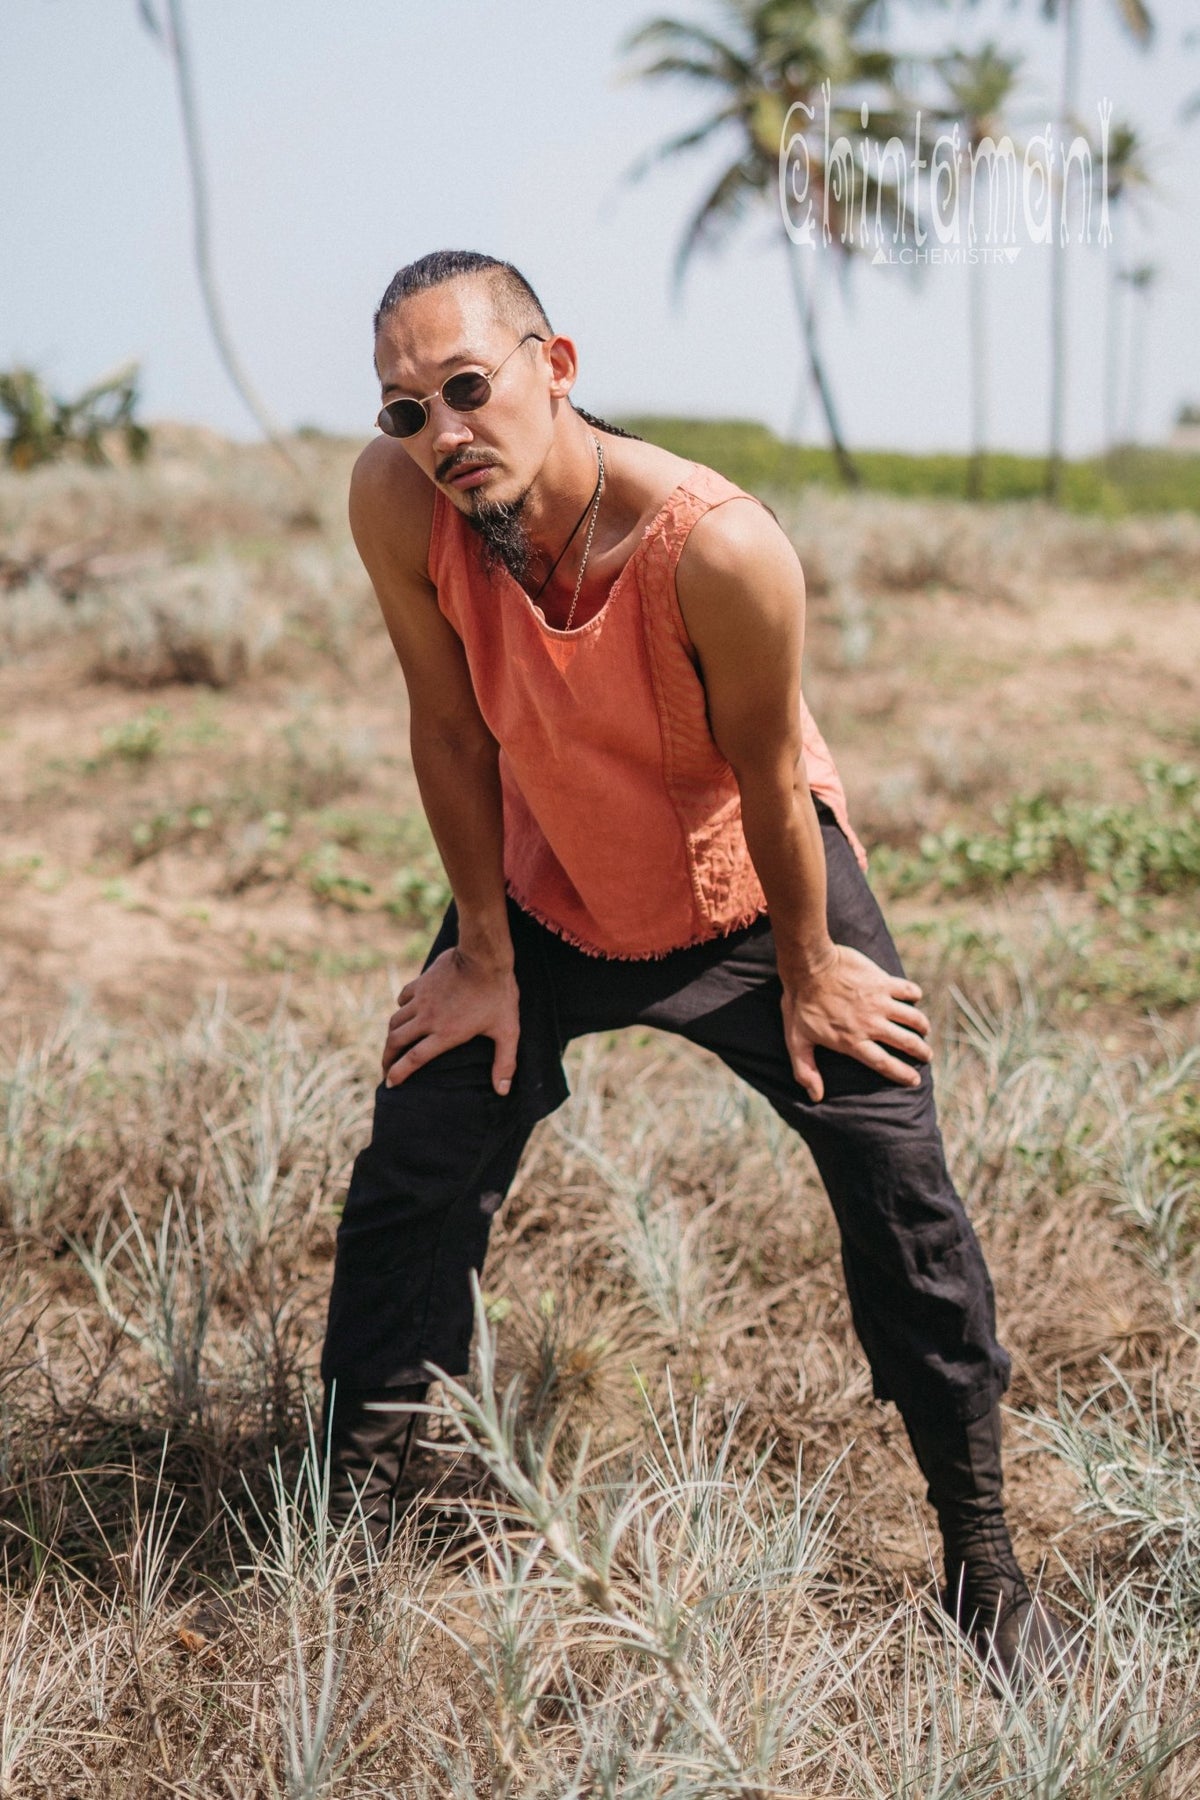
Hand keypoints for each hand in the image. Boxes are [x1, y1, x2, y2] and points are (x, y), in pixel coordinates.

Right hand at [382, 948, 519, 1093]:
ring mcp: (422, 999)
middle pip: (396, 1041)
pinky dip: (400, 1008)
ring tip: (392, 1044)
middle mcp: (428, 1019)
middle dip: (386, 1058)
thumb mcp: (507, 1030)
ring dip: (391, 1035)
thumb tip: (502, 1091)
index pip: (414, 1059)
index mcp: (445, 1034)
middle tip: (385, 1068)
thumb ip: (505, 1062)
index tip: (389, 1083)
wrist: (484, 956)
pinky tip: (405, 1011)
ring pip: (395, 1020)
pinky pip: (403, 998)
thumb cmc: (498, 994)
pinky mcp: (422, 982)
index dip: (398, 1073)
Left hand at [781, 943, 931, 1102]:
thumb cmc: (800, 1003)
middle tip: (926, 1055)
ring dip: (922, 1025)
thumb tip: (815, 1097)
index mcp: (852, 1041)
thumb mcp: (796, 1041)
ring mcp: (878, 1002)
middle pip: (906, 1042)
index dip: (902, 1074)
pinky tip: (914, 997)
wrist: (807, 965)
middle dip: (921, 1051)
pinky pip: (907, 990)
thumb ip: (806, 1070)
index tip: (915, 1080)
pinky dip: (914, 994)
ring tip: (924, 1029)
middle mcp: (870, 1024)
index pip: (884, 1064)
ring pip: (912, 1017)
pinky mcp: (882, 981)